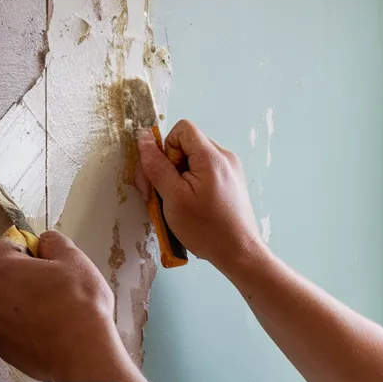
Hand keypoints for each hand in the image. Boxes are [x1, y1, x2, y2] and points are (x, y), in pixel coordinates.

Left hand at [0, 231, 127, 381]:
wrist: (83, 354)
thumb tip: (44, 241)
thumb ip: (53, 241)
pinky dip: (24, 329)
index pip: (4, 247)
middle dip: (25, 278)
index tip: (40, 253)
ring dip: (24, 305)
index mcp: (5, 271)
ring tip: (53, 313)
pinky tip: (48, 332)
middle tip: (54, 286)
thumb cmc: (80, 305)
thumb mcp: (74, 259)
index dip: (24, 246)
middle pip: (5, 279)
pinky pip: (11, 331)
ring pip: (7, 306)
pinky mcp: (3, 350)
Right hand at [134, 120, 264, 275]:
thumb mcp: (173, 197)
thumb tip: (144, 139)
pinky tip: (189, 206)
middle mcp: (224, 157)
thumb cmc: (206, 229)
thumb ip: (157, 165)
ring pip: (193, 160)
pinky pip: (203, 172)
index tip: (163, 175)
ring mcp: (230, 169)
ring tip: (175, 204)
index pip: (182, 130)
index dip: (165, 148)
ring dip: (177, 178)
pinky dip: (190, 185)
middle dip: (168, 166)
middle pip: (186, 145)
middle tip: (159, 194)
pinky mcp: (230, 182)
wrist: (238, 251)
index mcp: (211, 157)